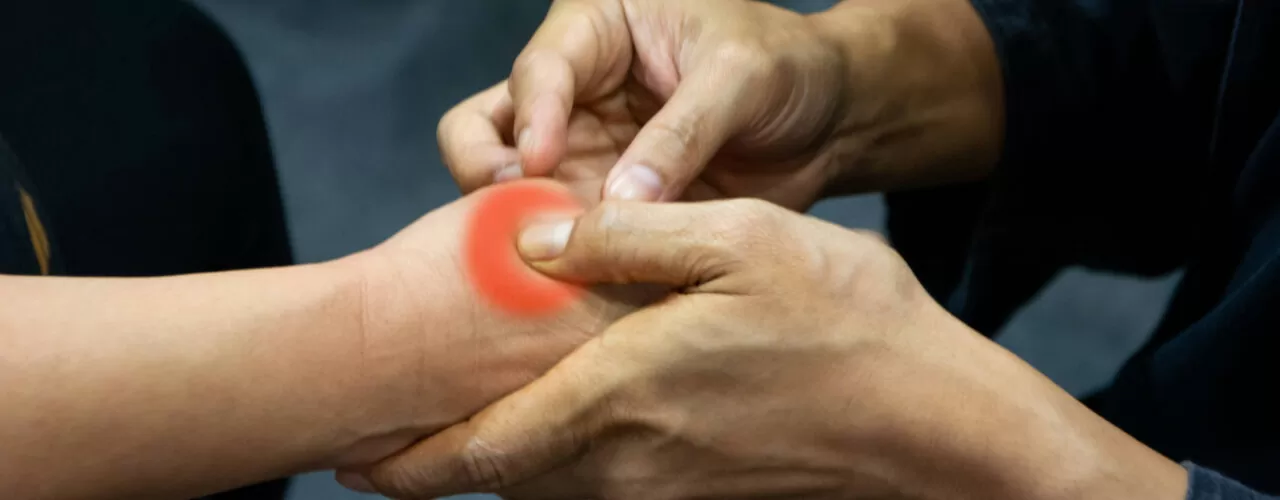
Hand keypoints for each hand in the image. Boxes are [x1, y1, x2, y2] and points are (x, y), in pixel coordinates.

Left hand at [340, 199, 1186, 498]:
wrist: (939, 426)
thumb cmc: (850, 324)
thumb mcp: (740, 240)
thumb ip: (629, 235)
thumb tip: (534, 235)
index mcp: (621, 394)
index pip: (481, 452)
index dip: (406, 464)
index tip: (350, 460)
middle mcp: (628, 460)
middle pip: (501, 480)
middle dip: (435, 468)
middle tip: (381, 444)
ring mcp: (664, 488)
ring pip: (548, 489)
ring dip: (493, 465)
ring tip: (455, 433)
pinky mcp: (698, 496)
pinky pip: (600, 489)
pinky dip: (554, 467)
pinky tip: (562, 426)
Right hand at [439, 0, 1003, 209]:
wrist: (829, 122)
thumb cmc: (786, 69)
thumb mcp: (740, 79)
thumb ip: (680, 134)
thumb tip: (618, 203)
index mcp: (596, 31)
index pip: (539, 70)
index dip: (533, 118)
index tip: (540, 164)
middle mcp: (572, 95)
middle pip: (486, 130)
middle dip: (490, 173)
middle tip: (520, 213)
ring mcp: (580, 155)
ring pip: (507, 191)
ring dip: (520, 226)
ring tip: (552, 256)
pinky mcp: (601, 208)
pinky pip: (563, 237)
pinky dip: (565, 261)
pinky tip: (582, 286)